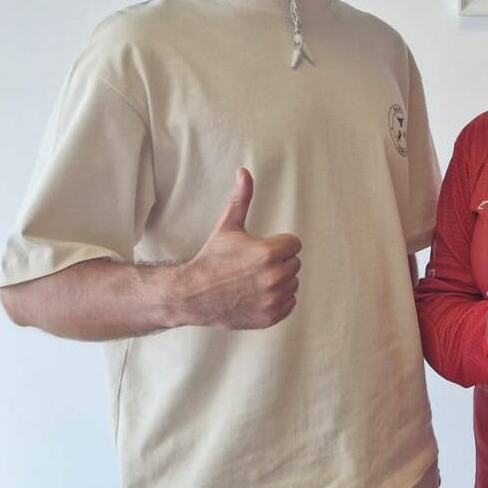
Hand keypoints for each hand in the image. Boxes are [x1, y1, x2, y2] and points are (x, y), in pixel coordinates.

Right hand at [178, 170, 301, 328]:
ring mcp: (273, 299)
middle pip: (295, 264)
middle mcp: (274, 277)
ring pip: (293, 284)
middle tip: (253, 266)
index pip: (294, 244)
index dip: (277, 244)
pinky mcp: (270, 317)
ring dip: (280, 281)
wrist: (192, 294)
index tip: (259, 249)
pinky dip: (278, 300)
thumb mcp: (227, 226)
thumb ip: (241, 198)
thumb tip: (244, 171)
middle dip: (279, 262)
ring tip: (254, 280)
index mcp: (268, 253)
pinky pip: (290, 303)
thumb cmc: (211, 258)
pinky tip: (257, 294)